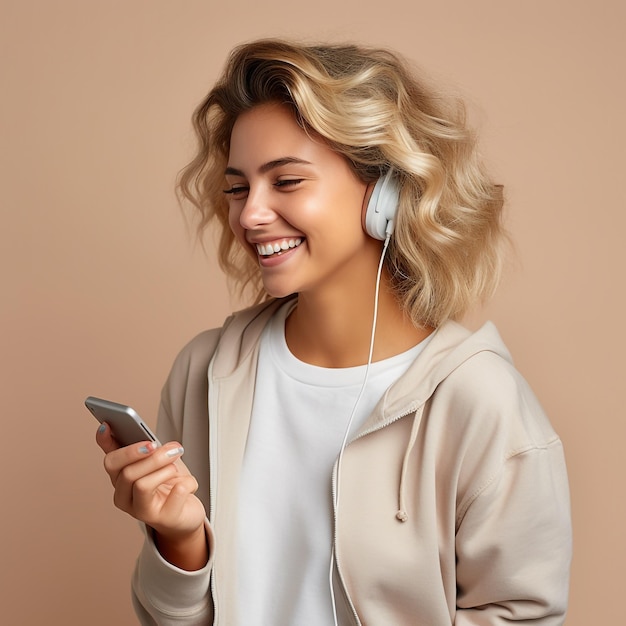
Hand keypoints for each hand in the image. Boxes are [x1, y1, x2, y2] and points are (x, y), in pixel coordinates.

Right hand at [96, 424, 207, 567]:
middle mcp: (124, 497)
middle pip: (126, 473)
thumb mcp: (158, 461)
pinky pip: (174, 494)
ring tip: (178, 465)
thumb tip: (142, 433)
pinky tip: (188, 484)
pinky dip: (186, 483)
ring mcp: (141, 511)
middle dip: (151, 457)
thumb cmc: (169, 483)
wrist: (186, 513)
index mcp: (120, 478)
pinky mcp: (163, 519)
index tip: (108, 425)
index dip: (106, 442)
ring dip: (166, 469)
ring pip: (143, 485)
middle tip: (171, 447)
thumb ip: (147, 448)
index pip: (110, 461)